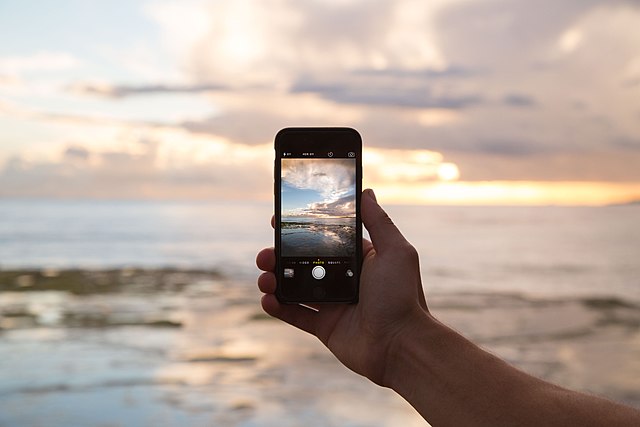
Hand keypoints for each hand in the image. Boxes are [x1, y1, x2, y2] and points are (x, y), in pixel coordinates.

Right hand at [256, 188, 429, 385]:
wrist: (401, 345)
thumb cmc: (402, 296)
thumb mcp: (395, 251)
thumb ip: (378, 221)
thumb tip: (366, 191)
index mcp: (359, 260)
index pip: (324, 239)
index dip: (301, 231)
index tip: (278, 221)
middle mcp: (344, 279)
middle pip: (303, 263)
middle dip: (280, 256)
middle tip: (265, 254)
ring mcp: (333, 304)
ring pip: (295, 287)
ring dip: (274, 280)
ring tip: (264, 277)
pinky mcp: (325, 327)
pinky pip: (295, 315)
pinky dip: (278, 307)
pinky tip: (267, 300)